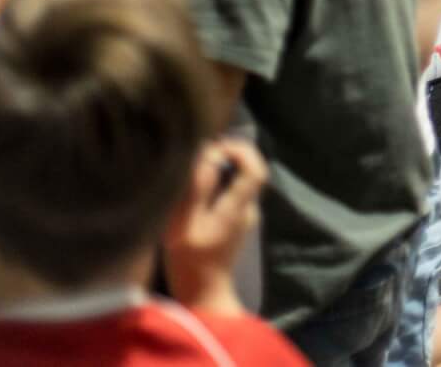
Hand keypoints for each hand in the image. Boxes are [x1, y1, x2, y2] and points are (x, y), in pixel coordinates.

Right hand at [163, 136, 265, 314]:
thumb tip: (210, 156)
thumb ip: (198, 190)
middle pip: (250, 170)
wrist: (203, 293)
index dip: (241, 150)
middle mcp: (248, 210)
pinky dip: (219, 182)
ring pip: (240, 179)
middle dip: (229, 155)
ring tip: (195, 169)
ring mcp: (245, 216)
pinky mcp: (237, 221)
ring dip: (222, 168)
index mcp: (237, 209)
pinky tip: (198, 188)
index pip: (256, 170)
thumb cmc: (189, 261)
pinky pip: (233, 190)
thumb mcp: (184, 225)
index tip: (216, 146)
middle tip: (201, 153)